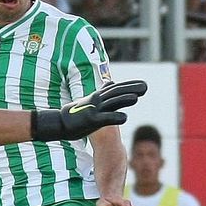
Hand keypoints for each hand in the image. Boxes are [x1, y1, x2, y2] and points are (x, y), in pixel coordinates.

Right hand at [30, 79, 147, 141]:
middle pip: (116, 93)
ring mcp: (94, 110)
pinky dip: (115, 117)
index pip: (116, 88)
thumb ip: (102, 93)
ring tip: (137, 98)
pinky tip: (125, 118)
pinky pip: (106, 118)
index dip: (130, 85)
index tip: (143, 83)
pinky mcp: (91, 120)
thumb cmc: (76, 114)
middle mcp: (97, 101)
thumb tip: (111, 82)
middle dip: (131, 89)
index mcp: (98, 97)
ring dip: (125, 100)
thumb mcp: (90, 101)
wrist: (60, 124)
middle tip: (145, 87)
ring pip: (112, 103)